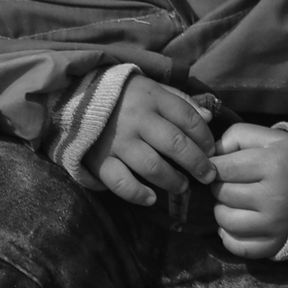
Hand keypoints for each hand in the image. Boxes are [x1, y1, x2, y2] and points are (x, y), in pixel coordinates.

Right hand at [83, 74, 215, 206]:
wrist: (75, 97)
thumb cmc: (123, 95)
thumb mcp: (152, 89)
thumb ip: (180, 101)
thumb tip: (209, 118)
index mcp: (152, 98)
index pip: (188, 118)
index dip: (205, 137)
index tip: (212, 150)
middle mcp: (137, 119)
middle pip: (176, 144)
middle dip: (198, 163)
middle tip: (207, 175)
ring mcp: (118, 141)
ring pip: (153, 166)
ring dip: (173, 180)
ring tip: (182, 186)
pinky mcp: (100, 160)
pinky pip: (122, 183)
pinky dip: (138, 194)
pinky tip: (151, 198)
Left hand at [209, 123, 287, 258]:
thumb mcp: (269, 137)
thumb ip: (235, 136)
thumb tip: (210, 158)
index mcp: (274, 164)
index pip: (221, 168)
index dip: (216, 165)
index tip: (224, 165)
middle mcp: (275, 197)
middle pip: (222, 193)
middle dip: (221, 186)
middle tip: (235, 182)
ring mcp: (274, 224)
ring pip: (224, 219)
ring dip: (223, 209)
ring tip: (237, 200)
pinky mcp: (273, 244)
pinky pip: (235, 245)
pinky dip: (229, 235)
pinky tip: (239, 221)